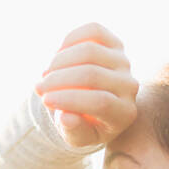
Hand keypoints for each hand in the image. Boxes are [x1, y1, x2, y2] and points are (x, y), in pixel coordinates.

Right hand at [33, 21, 137, 148]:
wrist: (95, 106)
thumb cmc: (84, 125)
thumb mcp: (78, 137)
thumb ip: (74, 132)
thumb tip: (66, 118)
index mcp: (125, 113)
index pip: (100, 102)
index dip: (70, 99)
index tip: (46, 101)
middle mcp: (130, 86)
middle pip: (92, 74)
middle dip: (59, 80)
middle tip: (39, 88)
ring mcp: (124, 62)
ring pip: (90, 51)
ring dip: (59, 61)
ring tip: (45, 75)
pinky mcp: (115, 43)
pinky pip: (92, 31)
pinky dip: (69, 41)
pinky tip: (56, 56)